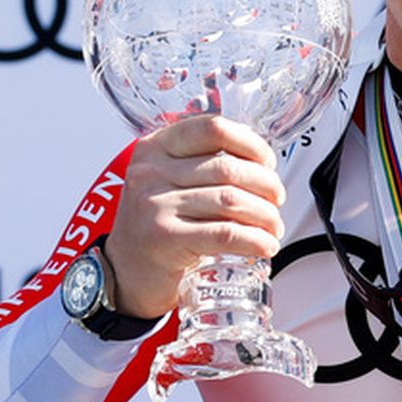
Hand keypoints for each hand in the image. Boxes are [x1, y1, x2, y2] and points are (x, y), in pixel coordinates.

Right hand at [101, 114, 289, 317]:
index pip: (212, 129)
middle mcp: (151, 172)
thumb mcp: (166, 182)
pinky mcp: (166, 238)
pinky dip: (254, 240)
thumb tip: (260, 165)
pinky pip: (224, 233)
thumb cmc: (155, 226)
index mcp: (155, 148)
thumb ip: (199, 165)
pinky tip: (266, 246)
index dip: (250, 144)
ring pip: (231, 200)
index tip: (267, 163)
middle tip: (276, 200)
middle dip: (266, 185)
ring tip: (274, 226)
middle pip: (227, 168)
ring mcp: (156, 205)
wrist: (124, 272)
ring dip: (265, 215)